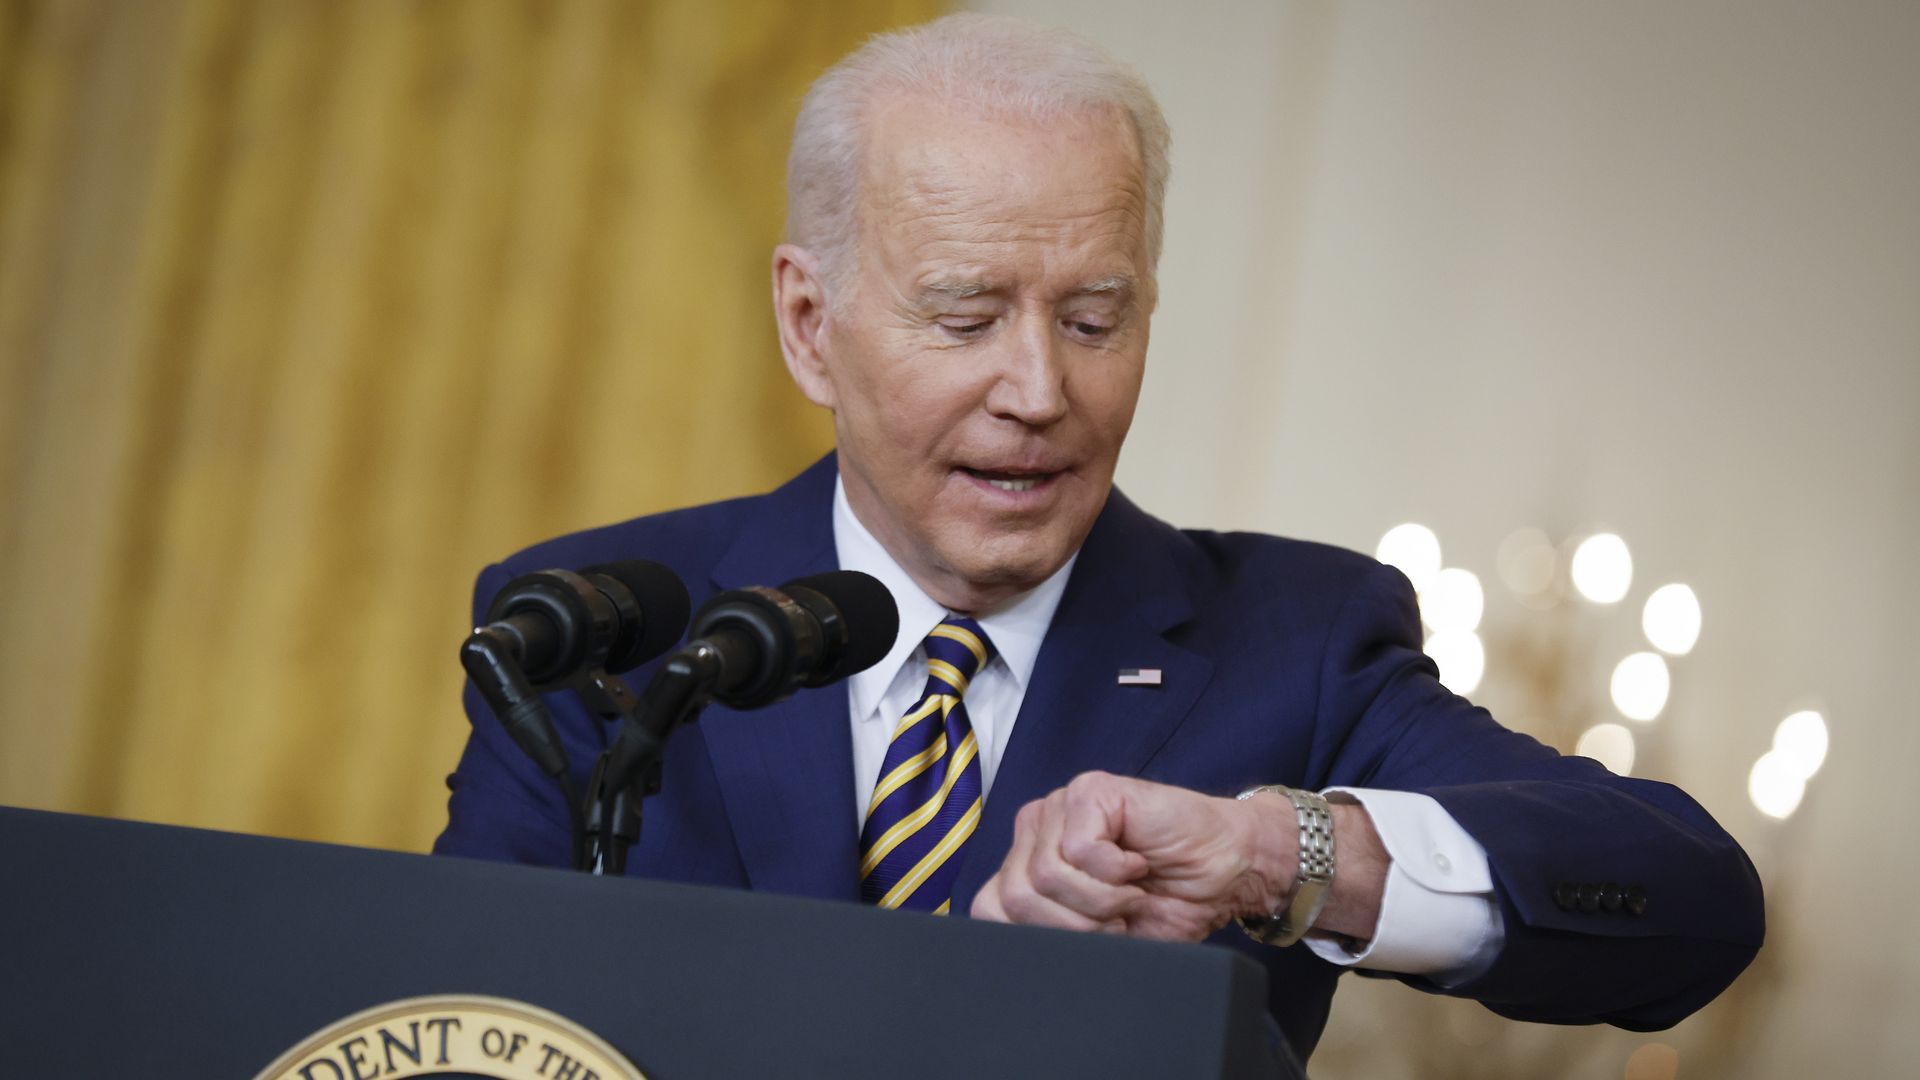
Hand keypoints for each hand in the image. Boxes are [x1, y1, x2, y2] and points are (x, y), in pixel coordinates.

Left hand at [971, 772, 1298, 941]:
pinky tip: (1138, 862)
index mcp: (1030, 866)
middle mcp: (1036, 831)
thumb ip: (1050, 934)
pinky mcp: (1089, 791)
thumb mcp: (1100, 935)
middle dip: (1076, 923)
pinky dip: (1117, 873)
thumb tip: (1015, 954)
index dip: (1040, 937)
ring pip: (1046, 875)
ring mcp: (1059, 806)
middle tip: (1118, 914)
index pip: (990, 909)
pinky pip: (1078, 849)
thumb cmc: (1168, 902)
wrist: (1228, 872)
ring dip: (1101, 900)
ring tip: (1131, 890)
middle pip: (1016, 897)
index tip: (1091, 936)